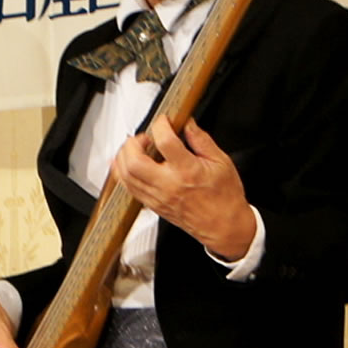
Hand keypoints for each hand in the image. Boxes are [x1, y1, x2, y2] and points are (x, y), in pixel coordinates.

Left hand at [110, 116, 255, 260]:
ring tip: (135, 148)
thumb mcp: (221, 161)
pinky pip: (129, 189)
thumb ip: (201, 140)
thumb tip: (188, 124)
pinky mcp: (153, 206)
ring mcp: (158, 197)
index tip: (164, 121)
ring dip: (124, 156)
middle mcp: (169, 185)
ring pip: (126, 176)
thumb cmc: (225, 197)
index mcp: (188, 171)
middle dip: (133, 143)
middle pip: (135, 161)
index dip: (161, 125)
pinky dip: (123, 174)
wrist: (224, 226)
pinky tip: (126, 164)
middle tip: (144, 137)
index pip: (165, 142)